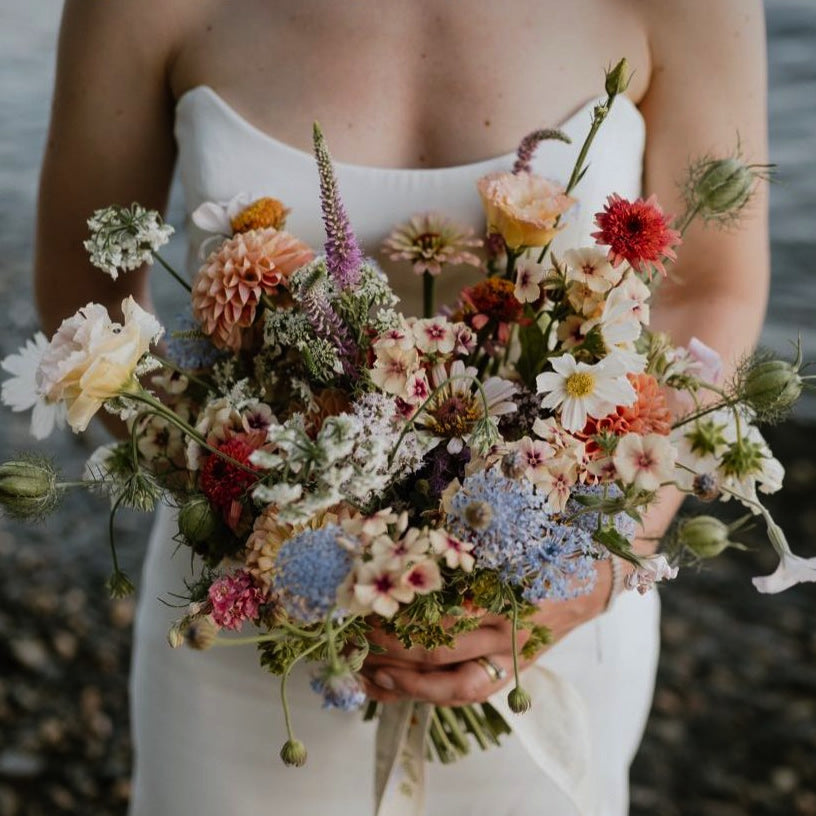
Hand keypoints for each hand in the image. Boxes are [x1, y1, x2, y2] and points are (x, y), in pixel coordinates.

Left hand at [360, 559, 613, 705]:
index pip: (447, 616)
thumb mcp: (512, 541)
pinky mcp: (512, 673)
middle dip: (394, 649)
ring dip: (406, 684)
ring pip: (454, 687)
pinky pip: (466, 693)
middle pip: (444, 652)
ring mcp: (512, 660)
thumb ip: (468, 551)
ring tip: (367, 673)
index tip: (371, 603)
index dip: (404, 616)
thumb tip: (409, 551)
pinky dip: (426, 695)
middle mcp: (510, 635)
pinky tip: (393, 686)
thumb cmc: (548, 551)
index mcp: (509, 596)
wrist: (595, 580)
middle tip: (357, 636)